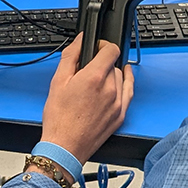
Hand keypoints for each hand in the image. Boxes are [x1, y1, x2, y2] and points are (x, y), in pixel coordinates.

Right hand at [40, 34, 133, 165]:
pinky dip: (126, 83)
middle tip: (88, 70)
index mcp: (94, 77)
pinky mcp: (121, 115)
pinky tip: (124, 78)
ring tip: (97, 81)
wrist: (65, 146)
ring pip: (120, 78)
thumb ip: (71, 56)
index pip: (111, 49)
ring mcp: (118, 103)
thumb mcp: (58, 81)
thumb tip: (80, 41)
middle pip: (113, 64)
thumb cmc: (59, 118)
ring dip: (111, 74)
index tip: (97, 48)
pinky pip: (129, 93)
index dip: (103, 45)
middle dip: (102, 63)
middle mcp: (110, 89)